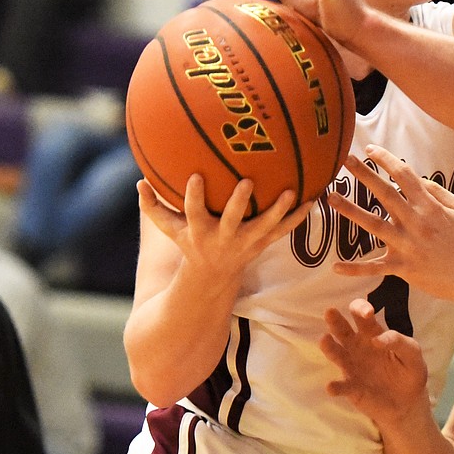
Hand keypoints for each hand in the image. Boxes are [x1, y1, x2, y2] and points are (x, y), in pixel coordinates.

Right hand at [138, 174, 313, 281]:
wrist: (213, 276)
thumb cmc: (189, 243)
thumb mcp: (170, 229)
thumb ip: (152, 207)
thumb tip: (139, 181)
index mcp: (200, 230)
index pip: (193, 211)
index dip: (194, 196)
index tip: (196, 177)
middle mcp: (224, 237)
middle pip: (232, 219)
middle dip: (238, 203)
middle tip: (246, 182)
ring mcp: (246, 242)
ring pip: (264, 226)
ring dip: (278, 210)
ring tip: (291, 192)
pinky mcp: (263, 243)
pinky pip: (283, 230)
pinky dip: (298, 217)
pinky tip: (314, 199)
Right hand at [320, 298, 428, 425]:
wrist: (409, 402)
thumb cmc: (409, 371)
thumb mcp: (412, 353)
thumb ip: (399, 341)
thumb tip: (377, 339)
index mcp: (372, 332)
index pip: (360, 314)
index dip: (361, 308)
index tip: (367, 313)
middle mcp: (356, 346)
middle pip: (341, 329)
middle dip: (335, 320)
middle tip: (331, 312)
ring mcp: (351, 366)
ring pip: (335, 353)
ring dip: (328, 347)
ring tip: (324, 340)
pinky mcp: (351, 388)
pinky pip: (341, 386)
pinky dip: (336, 387)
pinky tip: (332, 387)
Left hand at [328, 145, 453, 303]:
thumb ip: (438, 192)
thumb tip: (417, 179)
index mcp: (429, 206)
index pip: (405, 175)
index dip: (386, 159)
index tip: (369, 149)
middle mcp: (415, 222)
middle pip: (385, 193)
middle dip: (364, 174)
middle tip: (344, 159)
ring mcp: (407, 245)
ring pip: (374, 224)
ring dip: (351, 210)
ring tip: (331, 198)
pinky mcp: (403, 267)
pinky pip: (375, 268)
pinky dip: (356, 269)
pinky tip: (335, 267)